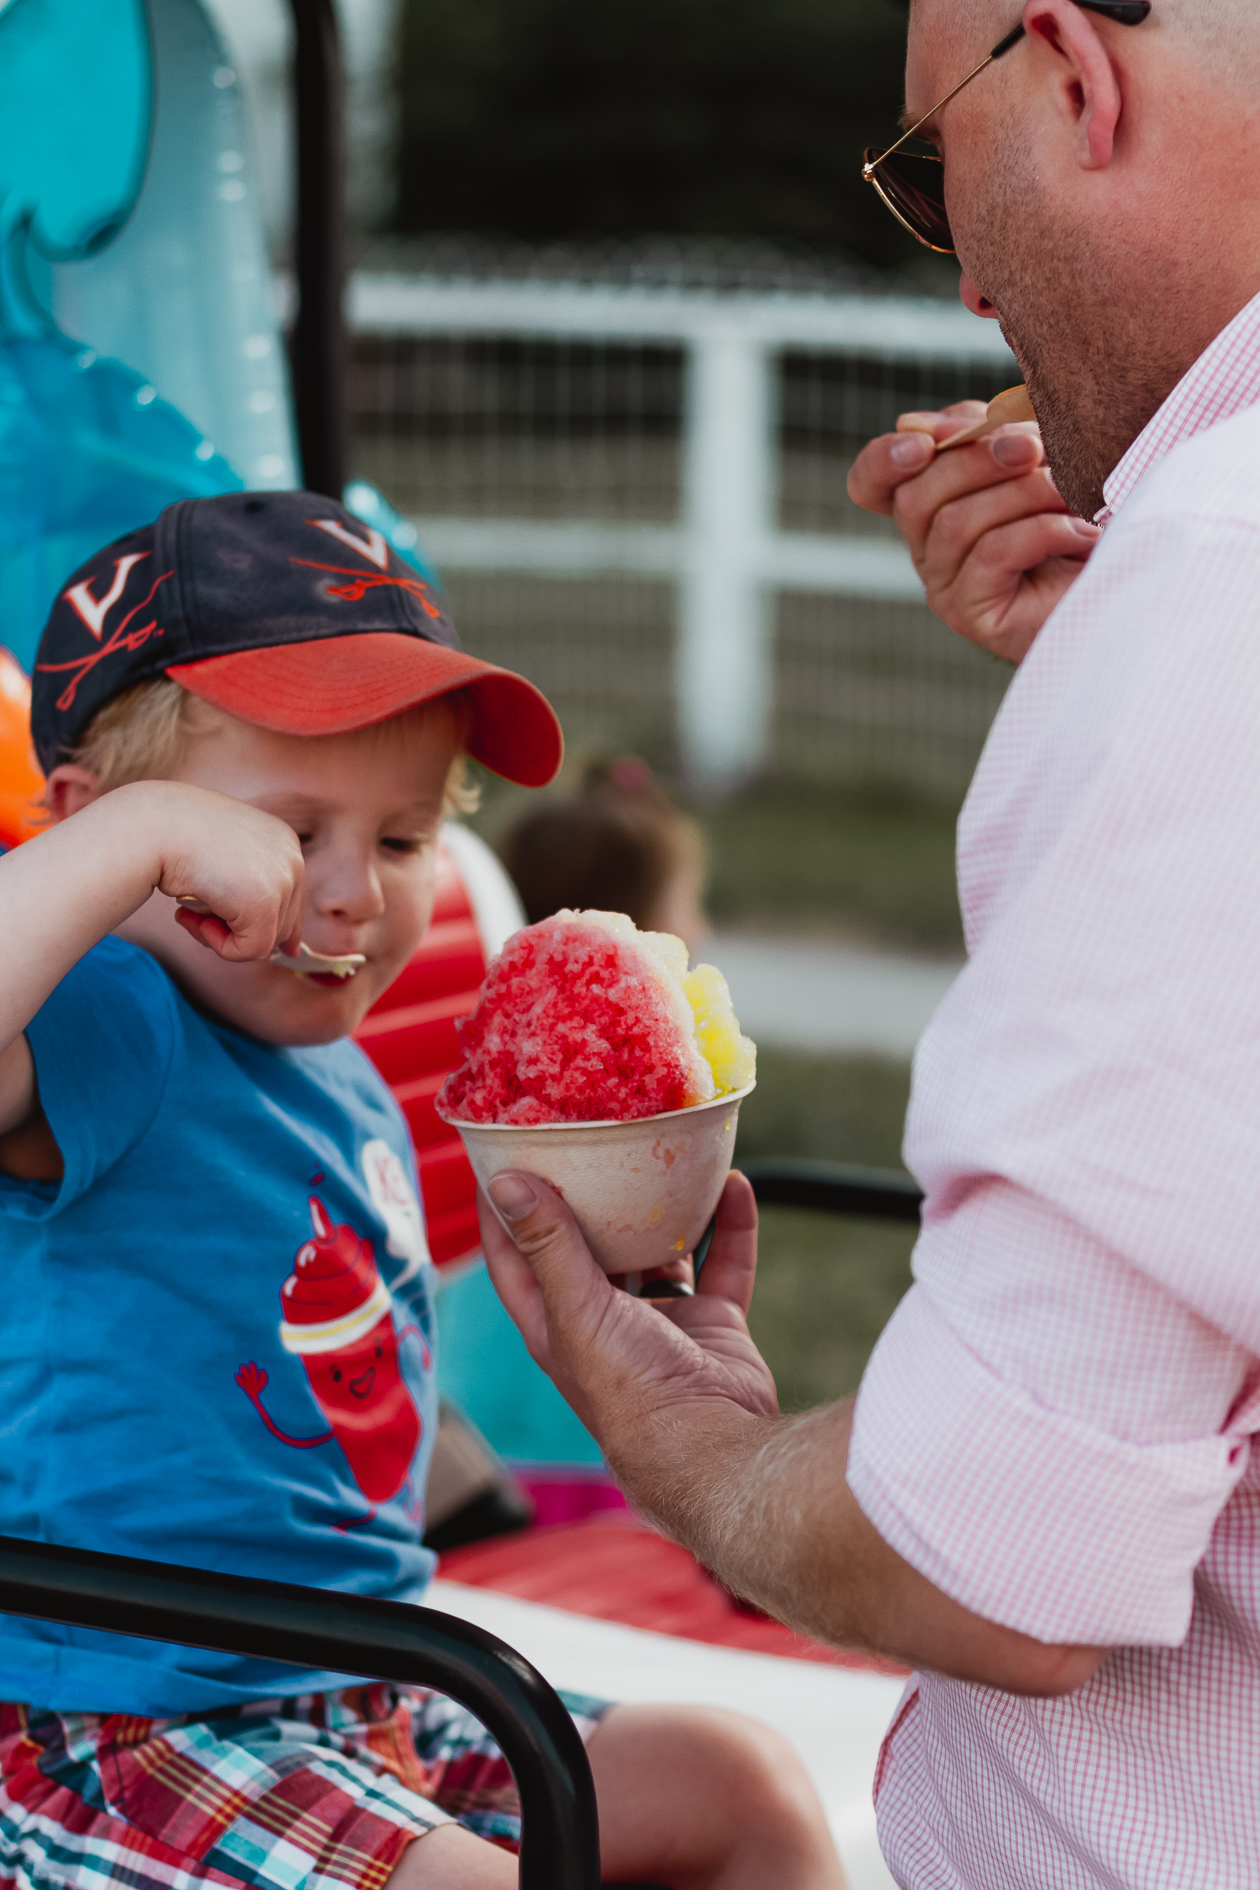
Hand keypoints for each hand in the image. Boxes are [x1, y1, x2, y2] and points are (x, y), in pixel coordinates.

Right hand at [127, 781, 304, 961]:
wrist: (153, 826)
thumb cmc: (175, 836)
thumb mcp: (219, 857)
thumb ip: (248, 888)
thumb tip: (285, 943)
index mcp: (282, 841)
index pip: (290, 898)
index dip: (268, 921)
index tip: (249, 935)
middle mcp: (291, 857)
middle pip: (281, 922)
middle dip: (237, 927)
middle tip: (194, 913)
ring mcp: (283, 879)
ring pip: (265, 939)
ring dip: (222, 935)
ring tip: (189, 912)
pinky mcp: (265, 903)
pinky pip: (251, 949)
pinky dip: (219, 945)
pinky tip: (190, 917)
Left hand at [479, 1170, 777, 1468]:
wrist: (711, 1445)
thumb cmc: (629, 1390)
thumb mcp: (577, 1309)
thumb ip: (548, 1244)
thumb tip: (505, 1181)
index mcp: (557, 1323)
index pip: (517, 1257)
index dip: (505, 1210)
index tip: (504, 1154)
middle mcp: (604, 1321)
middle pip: (591, 1246)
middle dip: (592, 1197)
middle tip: (594, 1139)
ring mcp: (662, 1324)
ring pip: (661, 1251)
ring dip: (665, 1210)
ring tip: (666, 1156)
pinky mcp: (714, 1325)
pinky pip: (723, 1264)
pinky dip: (730, 1226)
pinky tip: (734, 1185)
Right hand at [847, 402, 1100, 663]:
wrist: (1131, 575)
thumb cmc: (1084, 510)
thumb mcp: (1034, 452)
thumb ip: (984, 432)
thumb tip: (918, 423)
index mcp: (935, 504)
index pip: (872, 484)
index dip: (882, 459)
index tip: (923, 441)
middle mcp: (929, 548)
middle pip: (915, 496)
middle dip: (978, 459)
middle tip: (1036, 448)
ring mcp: (947, 586)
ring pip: (956, 522)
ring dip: (1023, 494)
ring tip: (1074, 495)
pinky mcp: (974, 614)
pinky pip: (992, 553)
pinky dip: (1044, 531)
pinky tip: (1081, 534)